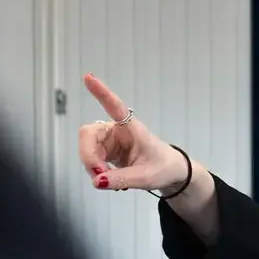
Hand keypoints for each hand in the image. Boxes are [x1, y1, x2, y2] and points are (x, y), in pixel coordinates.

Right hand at [77, 74, 188, 192]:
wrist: (170, 174)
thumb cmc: (163, 168)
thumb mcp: (146, 177)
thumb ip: (122, 179)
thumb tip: (97, 181)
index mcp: (132, 128)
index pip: (115, 107)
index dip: (101, 93)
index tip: (88, 77)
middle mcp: (118, 130)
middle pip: (89, 134)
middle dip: (88, 155)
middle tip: (99, 175)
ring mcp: (110, 140)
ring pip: (87, 148)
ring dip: (92, 166)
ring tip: (110, 181)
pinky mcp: (106, 151)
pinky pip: (92, 158)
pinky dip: (97, 171)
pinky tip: (110, 179)